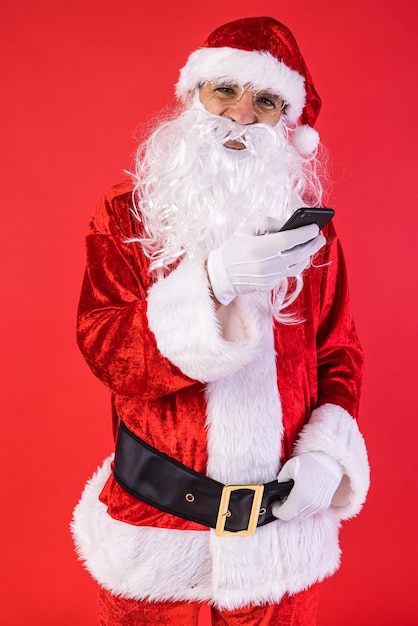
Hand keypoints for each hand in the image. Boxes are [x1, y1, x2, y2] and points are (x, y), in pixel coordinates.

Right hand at [206, 223, 324, 304]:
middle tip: (319, 237)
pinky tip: (297, 256)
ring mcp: (268, 277)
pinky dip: (294, 264)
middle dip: (312, 245)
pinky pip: (287, 273)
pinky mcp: (269, 286)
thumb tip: (290, 225)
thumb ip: (270, 223)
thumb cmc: (235, 247)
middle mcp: (265, 264)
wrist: (221, 274)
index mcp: (259, 247)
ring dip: (306, 255)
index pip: (290, 240)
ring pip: (297, 266)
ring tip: (311, 246)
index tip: (315, 227)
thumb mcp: (248, 228)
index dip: (305, 233)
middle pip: (298, 254)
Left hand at [272, 452, 343, 520]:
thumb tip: (276, 490)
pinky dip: (303, 508)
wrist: (332, 461)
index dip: (276, 510)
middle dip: (284, 510)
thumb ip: (280, 480)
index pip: (284, 514)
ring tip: (290, 497)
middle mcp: (311, 503)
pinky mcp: (324, 505)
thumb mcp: (289, 467)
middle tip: (281, 499)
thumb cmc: (311, 461)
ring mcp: (319, 506)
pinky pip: (310, 512)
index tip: (274, 503)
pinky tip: (300, 497)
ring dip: (294, 510)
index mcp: (301, 495)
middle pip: (293, 517)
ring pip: (301, 516)